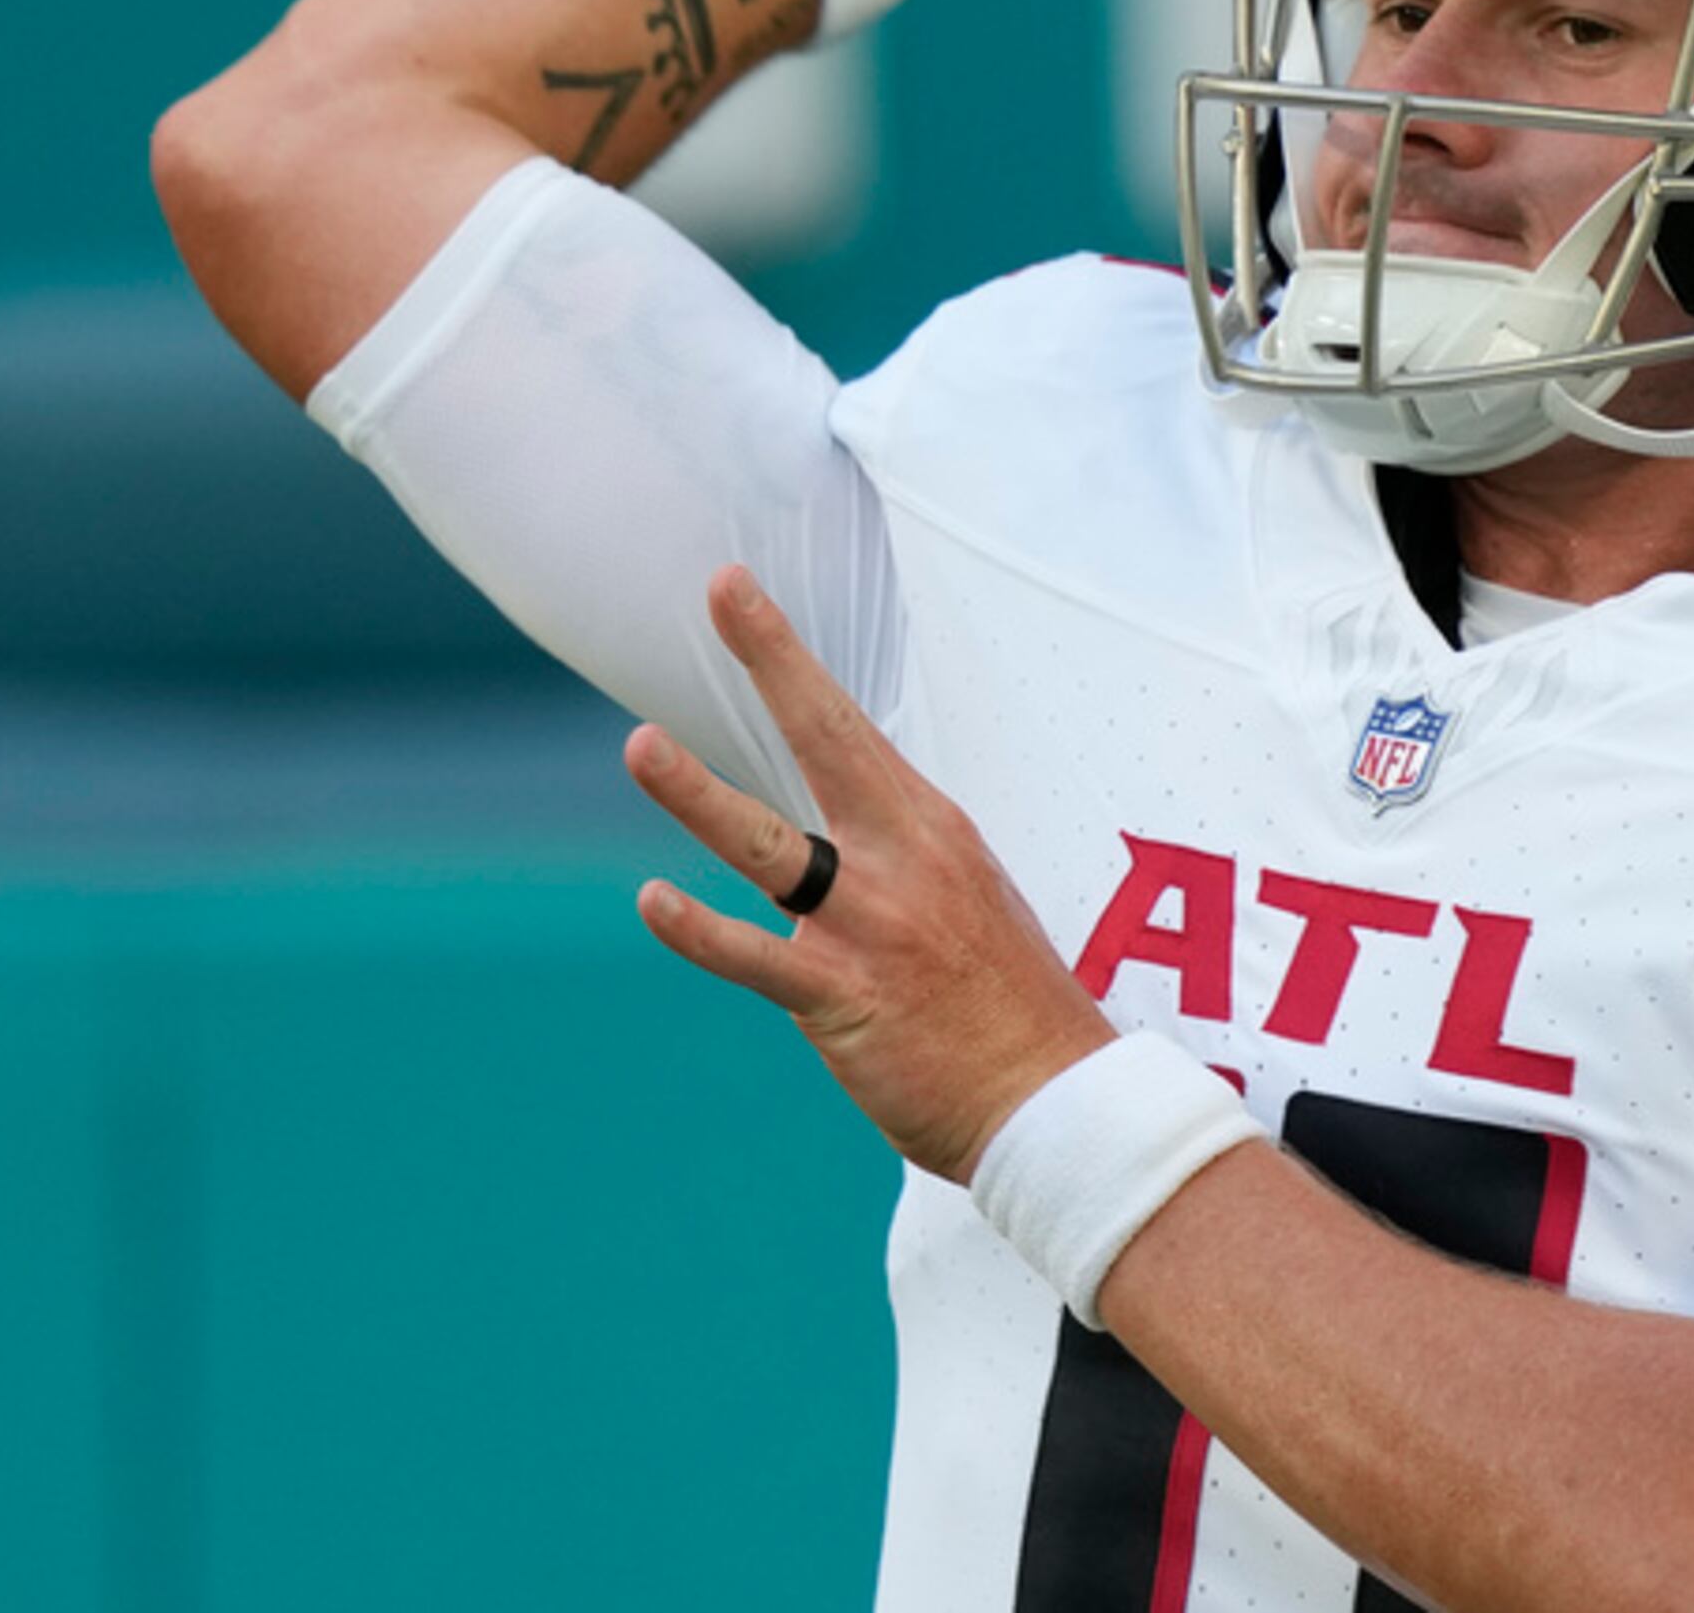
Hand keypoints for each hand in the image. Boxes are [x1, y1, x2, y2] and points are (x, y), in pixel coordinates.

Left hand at [627, 564, 1117, 1183]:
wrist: (1052, 1102)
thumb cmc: (1006, 1006)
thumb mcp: (966, 898)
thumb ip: (897, 860)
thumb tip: (836, 842)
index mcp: (931, 829)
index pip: (847, 726)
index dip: (787, 659)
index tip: (738, 593)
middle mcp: (904, 859)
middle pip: (827, 740)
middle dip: (773, 661)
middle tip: (723, 590)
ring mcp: (872, 925)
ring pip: (771, 844)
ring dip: (701, 795)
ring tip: (641, 746)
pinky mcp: (844, 996)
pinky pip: (757, 956)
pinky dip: (701, 929)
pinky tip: (654, 901)